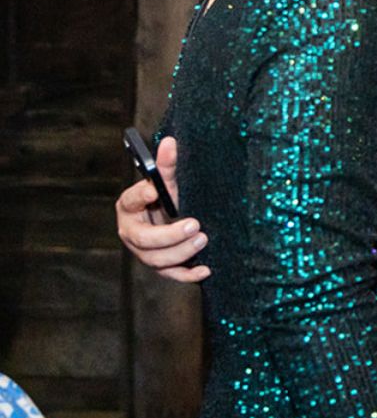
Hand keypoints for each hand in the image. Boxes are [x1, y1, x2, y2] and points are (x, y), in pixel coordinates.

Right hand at [116, 136, 208, 282]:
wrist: (176, 220)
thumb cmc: (167, 199)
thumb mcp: (170, 183)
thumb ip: (167, 166)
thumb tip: (170, 142)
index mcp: (130, 207)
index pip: (129, 201)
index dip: (140, 195)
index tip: (155, 189)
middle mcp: (132, 232)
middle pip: (142, 239)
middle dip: (168, 235)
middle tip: (195, 225)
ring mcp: (144, 252)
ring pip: (155, 260)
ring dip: (180, 253)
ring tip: (203, 239)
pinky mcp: (160, 266)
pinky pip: (170, 275)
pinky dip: (187, 274)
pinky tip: (205, 270)